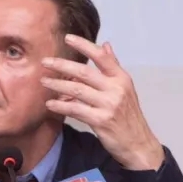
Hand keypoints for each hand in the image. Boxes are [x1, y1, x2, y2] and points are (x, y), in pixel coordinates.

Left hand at [41, 35, 165, 171]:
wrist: (138, 143)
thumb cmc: (128, 116)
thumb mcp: (125, 88)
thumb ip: (113, 66)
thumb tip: (106, 45)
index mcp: (121, 78)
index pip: (102, 57)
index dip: (84, 45)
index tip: (68, 38)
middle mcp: (116, 89)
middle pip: (85, 72)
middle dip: (62, 66)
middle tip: (45, 62)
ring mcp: (109, 105)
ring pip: (77, 90)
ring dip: (58, 85)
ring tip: (44, 81)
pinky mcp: (101, 120)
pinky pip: (76, 109)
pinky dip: (61, 106)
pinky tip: (50, 104)